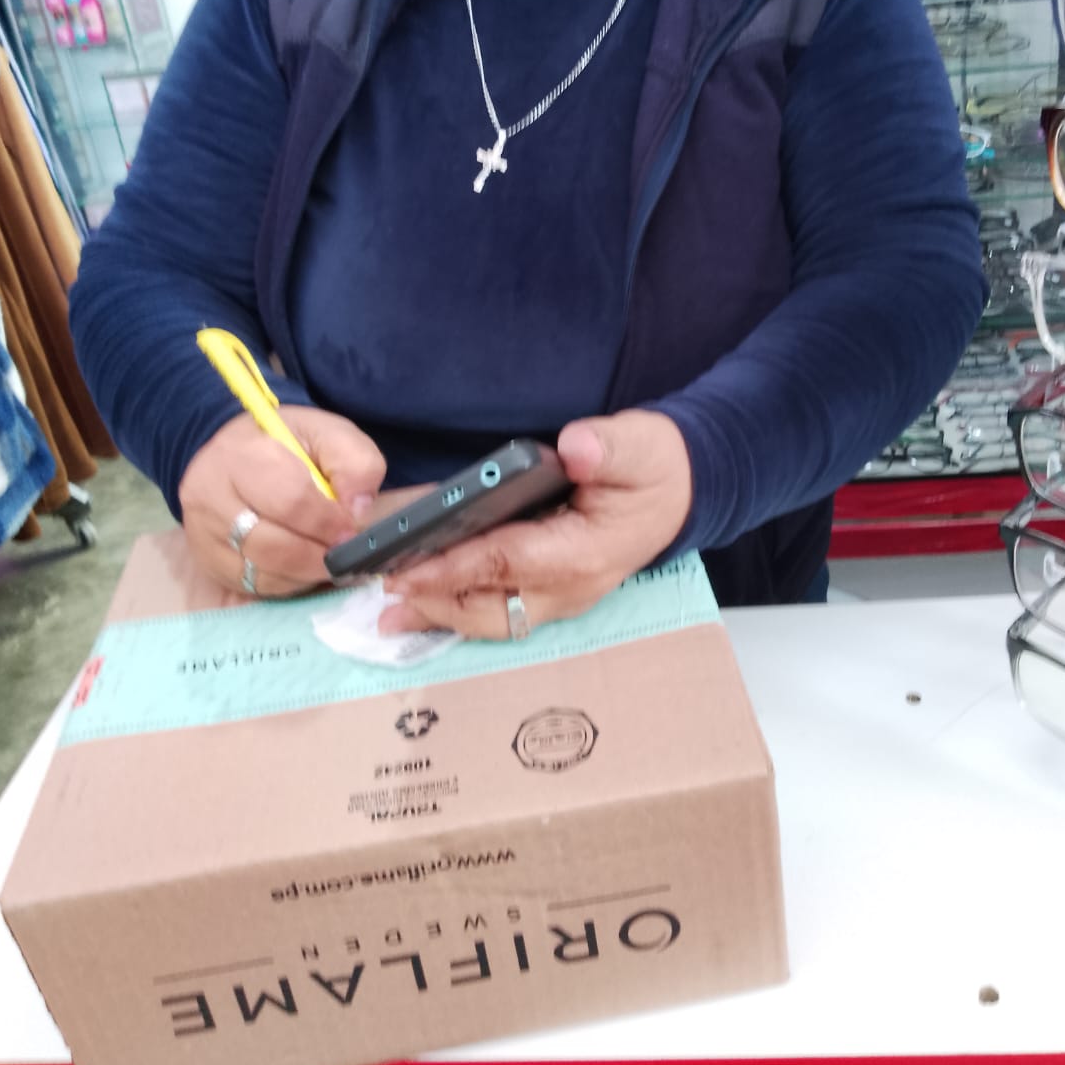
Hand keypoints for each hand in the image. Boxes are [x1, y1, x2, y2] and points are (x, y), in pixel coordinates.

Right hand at [179, 407, 385, 597]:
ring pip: (259, 571)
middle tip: (343, 553)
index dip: (326, 522)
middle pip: (271, 545)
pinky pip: (249, 584)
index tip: (350, 530)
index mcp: (245, 455)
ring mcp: (204, 532)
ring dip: (304, 573)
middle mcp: (212, 496)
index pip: (289, 500)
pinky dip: (285, 583)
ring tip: (328, 561)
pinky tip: (302, 569)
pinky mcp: (206, 559)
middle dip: (317, 555)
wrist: (229, 449)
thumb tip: (358, 512)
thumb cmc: (286, 442)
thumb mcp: (328, 434)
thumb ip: (354, 463)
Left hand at [377, 409, 692, 640]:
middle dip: (434, 602)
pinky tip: (421, 607)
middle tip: (382, 595)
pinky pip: (498, 610)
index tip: (405, 568)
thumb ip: (607, 448)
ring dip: (440, 615)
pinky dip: (457, 610)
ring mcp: (561, 597)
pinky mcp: (552, 594)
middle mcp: (569, 587)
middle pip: (490, 606)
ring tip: (388, 614)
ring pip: (491, 618)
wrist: (682, 491)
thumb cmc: (654, 467)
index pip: (506, 562)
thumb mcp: (639, 446)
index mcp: (584, 553)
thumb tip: (576, 448)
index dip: (452, 567)